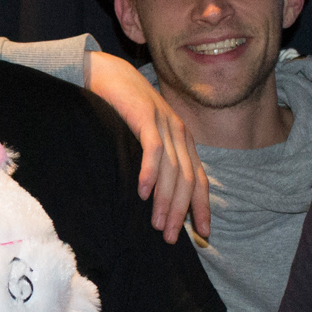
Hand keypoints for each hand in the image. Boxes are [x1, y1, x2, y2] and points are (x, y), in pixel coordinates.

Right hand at [85, 51, 208, 242]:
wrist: (108, 72)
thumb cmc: (123, 108)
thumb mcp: (146, 135)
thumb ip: (156, 159)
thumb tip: (156, 195)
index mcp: (182, 140)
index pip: (199, 179)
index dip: (202, 206)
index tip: (203, 233)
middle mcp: (179, 133)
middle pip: (188, 180)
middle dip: (182, 212)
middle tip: (172, 238)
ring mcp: (164, 124)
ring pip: (173, 170)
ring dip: (167, 201)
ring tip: (158, 225)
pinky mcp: (144, 116)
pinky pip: (153, 149)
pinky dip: (150, 172)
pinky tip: (144, 192)